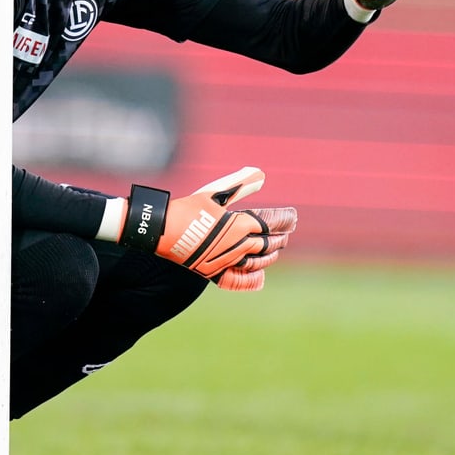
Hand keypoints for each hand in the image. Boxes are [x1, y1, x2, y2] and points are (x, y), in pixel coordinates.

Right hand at [120, 167, 297, 291]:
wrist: (161, 230)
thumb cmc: (187, 208)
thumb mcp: (213, 193)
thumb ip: (239, 184)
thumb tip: (261, 174)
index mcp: (239, 224)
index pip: (272, 222)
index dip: (285, 219)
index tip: (293, 217)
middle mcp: (237, 245)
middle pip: (268, 243)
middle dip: (280, 237)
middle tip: (287, 232)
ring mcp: (226, 260)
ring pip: (257, 262)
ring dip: (270, 255)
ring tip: (276, 251)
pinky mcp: (214, 271)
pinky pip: (239, 280)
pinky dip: (252, 279)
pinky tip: (260, 277)